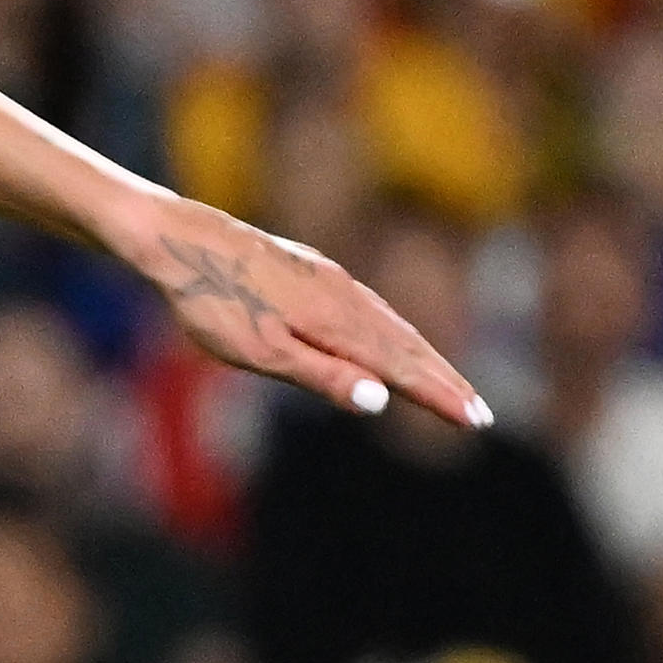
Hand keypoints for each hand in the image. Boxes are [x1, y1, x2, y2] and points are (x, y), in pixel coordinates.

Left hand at [121, 191, 484, 429]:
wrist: (184, 242)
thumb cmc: (214, 303)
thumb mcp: (261, 350)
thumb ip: (322, 375)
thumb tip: (380, 401)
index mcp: (336, 323)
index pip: (402, 367)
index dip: (439, 395)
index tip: (474, 420)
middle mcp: (346, 298)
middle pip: (408, 345)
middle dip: (444, 381)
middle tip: (479, 413)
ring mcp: (334, 280)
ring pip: (392, 325)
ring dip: (425, 357)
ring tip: (448, 384)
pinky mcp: (317, 271)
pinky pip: (371, 308)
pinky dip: (396, 333)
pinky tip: (394, 340)